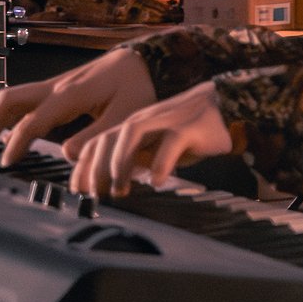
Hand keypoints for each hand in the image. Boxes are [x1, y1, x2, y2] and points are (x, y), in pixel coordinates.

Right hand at [0, 48, 155, 166]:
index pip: (33, 120)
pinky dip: (10, 115)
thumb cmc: (138, 89)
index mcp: (71, 94)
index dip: (17, 142)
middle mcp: (57, 86)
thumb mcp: (125, 117)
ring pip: (14, 96)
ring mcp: (56, 85)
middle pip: (11, 99)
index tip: (5, 162)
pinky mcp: (59, 89)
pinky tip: (8, 133)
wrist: (144, 62)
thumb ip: (97, 137)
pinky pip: (26, 99)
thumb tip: (66, 154)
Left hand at [69, 82, 233, 198]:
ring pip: (131, 133)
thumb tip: (111, 185)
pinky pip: (170, 142)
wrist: (223, 105)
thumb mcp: (156, 149)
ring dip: (120, 163)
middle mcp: (142, 121)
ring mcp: (164, 120)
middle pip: (107, 138)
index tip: (78, 192)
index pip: (98, 144)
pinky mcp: (187, 126)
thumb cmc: (187, 131)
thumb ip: (136, 161)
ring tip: (119, 190)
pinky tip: (157, 181)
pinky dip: (160, 163)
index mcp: (131, 127)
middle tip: (95, 195)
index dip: (84, 168)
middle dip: (96, 168)